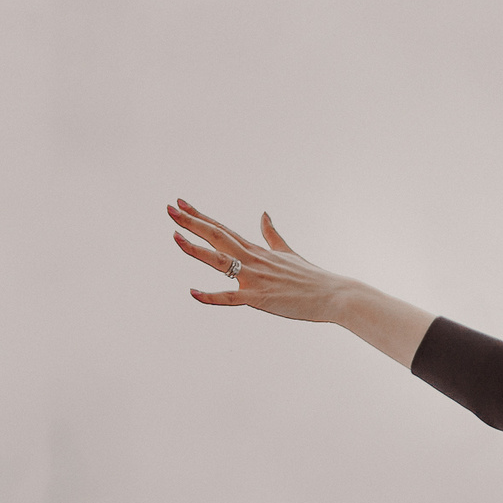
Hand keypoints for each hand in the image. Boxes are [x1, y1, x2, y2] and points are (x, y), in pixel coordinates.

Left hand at [167, 199, 434, 363]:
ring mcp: (255, 278)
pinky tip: (192, 293)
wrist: (334, 294)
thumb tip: (264, 214)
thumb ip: (271, 235)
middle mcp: (252, 259)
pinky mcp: (259, 299)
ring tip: (174, 237)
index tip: (180, 203)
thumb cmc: (311, 278)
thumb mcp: (288, 252)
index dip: (200, 216)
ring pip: (219, 261)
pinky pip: (230, 298)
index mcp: (256, 250)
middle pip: (216, 237)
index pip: (222, 229)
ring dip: (195, 249)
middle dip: (191, 223)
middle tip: (169, 208)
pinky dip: (210, 296)